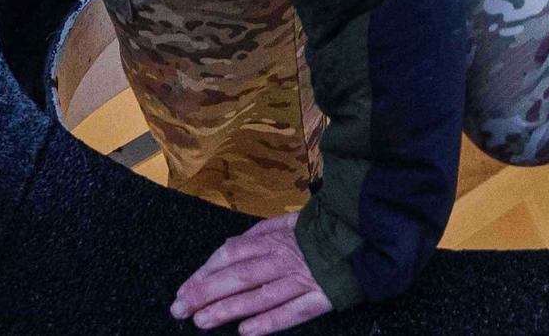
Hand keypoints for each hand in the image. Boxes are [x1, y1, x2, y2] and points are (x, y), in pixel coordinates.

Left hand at [170, 211, 329, 331]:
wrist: (368, 232)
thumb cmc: (323, 230)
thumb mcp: (288, 222)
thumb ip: (258, 236)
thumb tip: (227, 250)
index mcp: (274, 238)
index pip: (230, 254)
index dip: (204, 273)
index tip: (182, 290)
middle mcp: (283, 258)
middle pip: (237, 275)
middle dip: (204, 293)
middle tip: (179, 310)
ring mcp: (302, 278)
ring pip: (258, 295)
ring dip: (227, 309)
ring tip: (202, 321)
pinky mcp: (321, 296)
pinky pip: (293, 312)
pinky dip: (269, 322)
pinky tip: (246, 332)